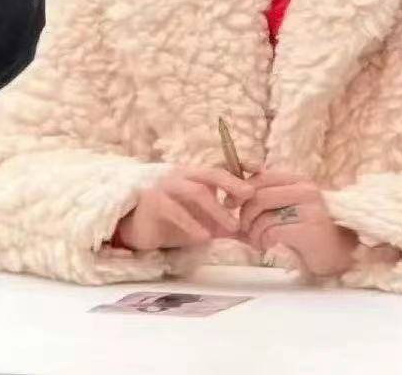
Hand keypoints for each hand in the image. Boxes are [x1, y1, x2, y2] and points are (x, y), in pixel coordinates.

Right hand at [115, 167, 253, 251]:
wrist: (139, 229)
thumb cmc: (175, 222)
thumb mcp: (206, 223)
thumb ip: (228, 225)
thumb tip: (258, 236)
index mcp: (198, 175)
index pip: (222, 165)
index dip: (242, 164)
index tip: (262, 169)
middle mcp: (184, 175)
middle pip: (212, 172)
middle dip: (233, 182)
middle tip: (250, 196)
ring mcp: (168, 186)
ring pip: (196, 191)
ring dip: (216, 208)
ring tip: (233, 227)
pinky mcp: (153, 201)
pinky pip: (174, 209)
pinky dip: (191, 222)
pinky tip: (204, 236)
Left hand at [238, 170, 357, 277]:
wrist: (342, 254)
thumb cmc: (313, 231)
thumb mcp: (293, 207)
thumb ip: (272, 198)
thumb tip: (235, 196)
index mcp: (300, 181)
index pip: (262, 177)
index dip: (241, 190)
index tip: (231, 204)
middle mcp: (306, 190)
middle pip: (258, 196)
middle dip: (244, 215)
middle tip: (244, 230)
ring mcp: (309, 209)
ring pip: (263, 216)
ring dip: (253, 233)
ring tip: (257, 242)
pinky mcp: (308, 230)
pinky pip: (272, 232)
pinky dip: (263, 242)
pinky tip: (267, 247)